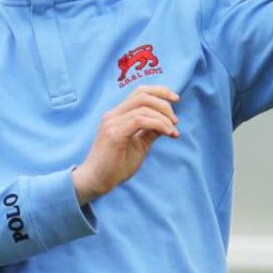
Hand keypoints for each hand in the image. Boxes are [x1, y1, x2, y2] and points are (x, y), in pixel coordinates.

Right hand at [72, 85, 180, 204]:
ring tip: (173, 131)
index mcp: (117, 115)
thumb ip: (150, 131)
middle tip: (176, 120)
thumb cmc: (116, 165)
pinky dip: (158, 124)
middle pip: (142, 95)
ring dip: (164, 117)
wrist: (96, 181)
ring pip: (143, 107)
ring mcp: (112, 123)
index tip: (176, 99)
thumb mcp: (139, 144)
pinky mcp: (114, 134)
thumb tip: (168, 121)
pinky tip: (167, 134)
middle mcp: (112, 115)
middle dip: (164, 104)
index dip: (159, 91)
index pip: (139, 92)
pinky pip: (140, 121)